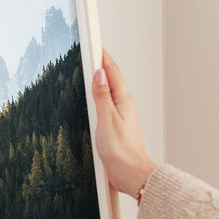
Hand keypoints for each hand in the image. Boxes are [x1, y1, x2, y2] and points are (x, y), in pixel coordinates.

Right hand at [92, 50, 157, 196]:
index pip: (112, 72)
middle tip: (89, 52)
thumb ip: (102, 96)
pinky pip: (106, 106)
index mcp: (123, 101)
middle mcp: (124, 106)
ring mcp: (120, 117)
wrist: (131, 174)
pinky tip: (92, 100)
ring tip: (88, 70)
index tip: (94, 44)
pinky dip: (98, 97)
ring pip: (108, 92)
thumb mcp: (107, 120)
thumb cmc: (121, 151)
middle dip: (100, 65)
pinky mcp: (115, 128)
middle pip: (111, 79)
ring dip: (99, 81)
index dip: (102, 57)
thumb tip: (99, 74)